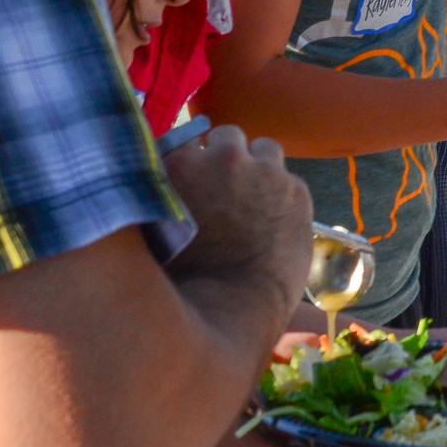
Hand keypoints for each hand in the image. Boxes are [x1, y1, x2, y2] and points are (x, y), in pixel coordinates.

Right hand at [161, 124, 312, 310]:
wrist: (231, 310)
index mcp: (181, 164)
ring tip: (251, 198)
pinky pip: (289, 178)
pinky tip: (272, 220)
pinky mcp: (298, 190)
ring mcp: (266, 172)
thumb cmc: (178, 280)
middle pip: (226, 136)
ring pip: (264, 150)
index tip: (192, 176)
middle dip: (225, 156)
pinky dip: (281, 193)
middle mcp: (225, 158)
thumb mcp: (148, 230)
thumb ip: (153, 194)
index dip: (191, 159)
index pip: (185, 138)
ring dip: (258, 167)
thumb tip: (152, 179)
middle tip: (223, 186)